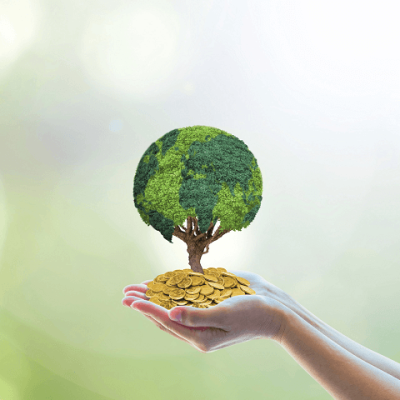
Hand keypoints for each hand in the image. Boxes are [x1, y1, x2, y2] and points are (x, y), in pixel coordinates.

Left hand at [122, 270, 286, 352]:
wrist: (275, 311)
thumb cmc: (253, 313)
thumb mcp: (225, 315)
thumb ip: (197, 316)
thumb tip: (171, 315)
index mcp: (200, 336)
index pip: (166, 321)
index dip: (147, 309)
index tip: (130, 300)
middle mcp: (198, 328)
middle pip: (164, 316)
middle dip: (145, 303)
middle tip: (125, 293)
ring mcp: (203, 317)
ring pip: (172, 309)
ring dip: (154, 298)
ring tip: (137, 289)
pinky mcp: (209, 306)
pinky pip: (185, 302)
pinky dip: (172, 294)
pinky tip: (162, 286)